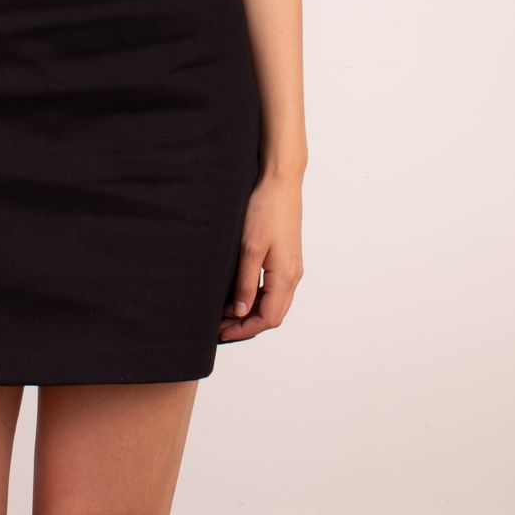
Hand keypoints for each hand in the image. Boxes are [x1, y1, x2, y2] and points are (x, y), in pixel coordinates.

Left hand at [219, 169, 302, 341]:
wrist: (281, 183)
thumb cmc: (265, 210)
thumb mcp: (250, 249)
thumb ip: (246, 284)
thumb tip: (241, 312)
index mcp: (285, 276)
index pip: (268, 318)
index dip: (244, 329)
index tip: (222, 332)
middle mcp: (293, 275)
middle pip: (273, 315)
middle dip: (247, 325)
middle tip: (220, 326)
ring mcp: (292, 267)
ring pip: (275, 303)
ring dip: (252, 312)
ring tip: (226, 313)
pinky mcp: (288, 258)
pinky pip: (276, 289)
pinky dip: (259, 299)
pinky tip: (241, 294)